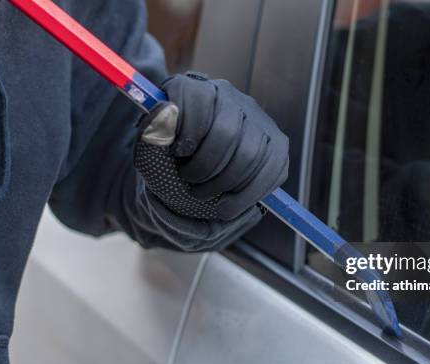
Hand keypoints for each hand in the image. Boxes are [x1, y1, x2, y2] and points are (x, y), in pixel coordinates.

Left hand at [134, 72, 288, 220]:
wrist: (195, 169)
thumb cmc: (171, 156)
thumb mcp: (151, 144)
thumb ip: (153, 129)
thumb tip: (165, 116)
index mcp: (196, 89)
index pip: (195, 98)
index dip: (184, 132)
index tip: (176, 153)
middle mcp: (231, 97)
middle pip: (227, 133)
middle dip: (204, 168)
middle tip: (189, 182)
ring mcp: (258, 119)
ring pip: (250, 155)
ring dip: (223, 184)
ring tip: (203, 194)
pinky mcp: (278, 144)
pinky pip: (271, 173)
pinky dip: (246, 197)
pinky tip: (227, 207)